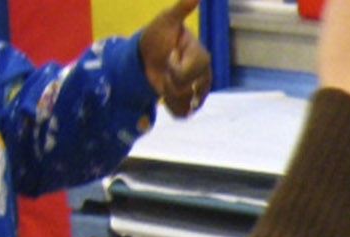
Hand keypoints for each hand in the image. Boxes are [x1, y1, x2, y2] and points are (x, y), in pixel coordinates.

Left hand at [140, 0, 210, 118]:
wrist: (146, 55)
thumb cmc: (158, 36)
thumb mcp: (166, 20)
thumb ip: (182, 9)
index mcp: (201, 56)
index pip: (194, 69)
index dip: (177, 66)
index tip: (168, 57)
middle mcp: (204, 75)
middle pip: (188, 89)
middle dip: (170, 81)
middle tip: (164, 68)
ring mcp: (198, 91)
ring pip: (185, 102)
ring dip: (168, 93)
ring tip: (162, 80)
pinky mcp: (190, 103)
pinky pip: (184, 112)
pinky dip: (170, 106)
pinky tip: (163, 93)